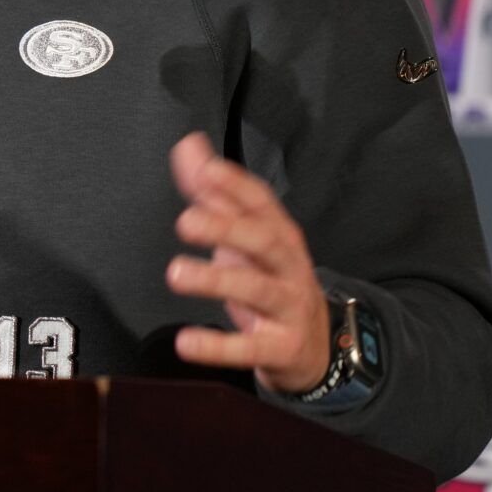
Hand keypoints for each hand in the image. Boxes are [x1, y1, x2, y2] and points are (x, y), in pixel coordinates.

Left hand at [163, 131, 328, 394]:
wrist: (315, 346)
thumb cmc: (269, 278)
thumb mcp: (245, 235)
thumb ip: (213, 192)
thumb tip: (188, 145)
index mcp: (278, 233)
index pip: (261, 202)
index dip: (236, 185)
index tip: (207, 171)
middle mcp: (288, 265)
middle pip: (264, 240)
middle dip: (227, 228)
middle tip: (185, 221)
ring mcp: (289, 307)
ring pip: (257, 290)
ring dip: (216, 280)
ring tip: (176, 273)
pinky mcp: (281, 347)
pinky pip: (250, 347)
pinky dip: (219, 346)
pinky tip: (186, 342)